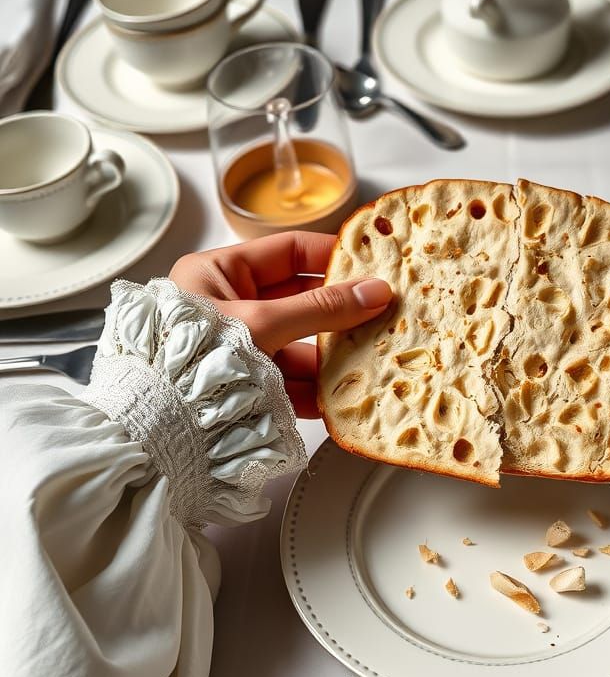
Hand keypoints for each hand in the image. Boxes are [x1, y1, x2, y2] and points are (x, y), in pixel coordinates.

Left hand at [170, 232, 391, 417]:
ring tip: (371, 354)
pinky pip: (290, 380)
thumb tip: (376, 291)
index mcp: (218, 274)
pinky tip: (345, 391)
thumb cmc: (194, 358)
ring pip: (299, 345)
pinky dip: (318, 388)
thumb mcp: (263, 323)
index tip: (370, 263)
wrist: (161, 424)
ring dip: (333, 354)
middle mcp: (228, 308)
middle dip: (340, 311)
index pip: (287, 252)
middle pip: (300, 301)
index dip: (330, 256)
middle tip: (381, 311)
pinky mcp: (248, 386)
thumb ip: (322, 308)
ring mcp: (239, 350)